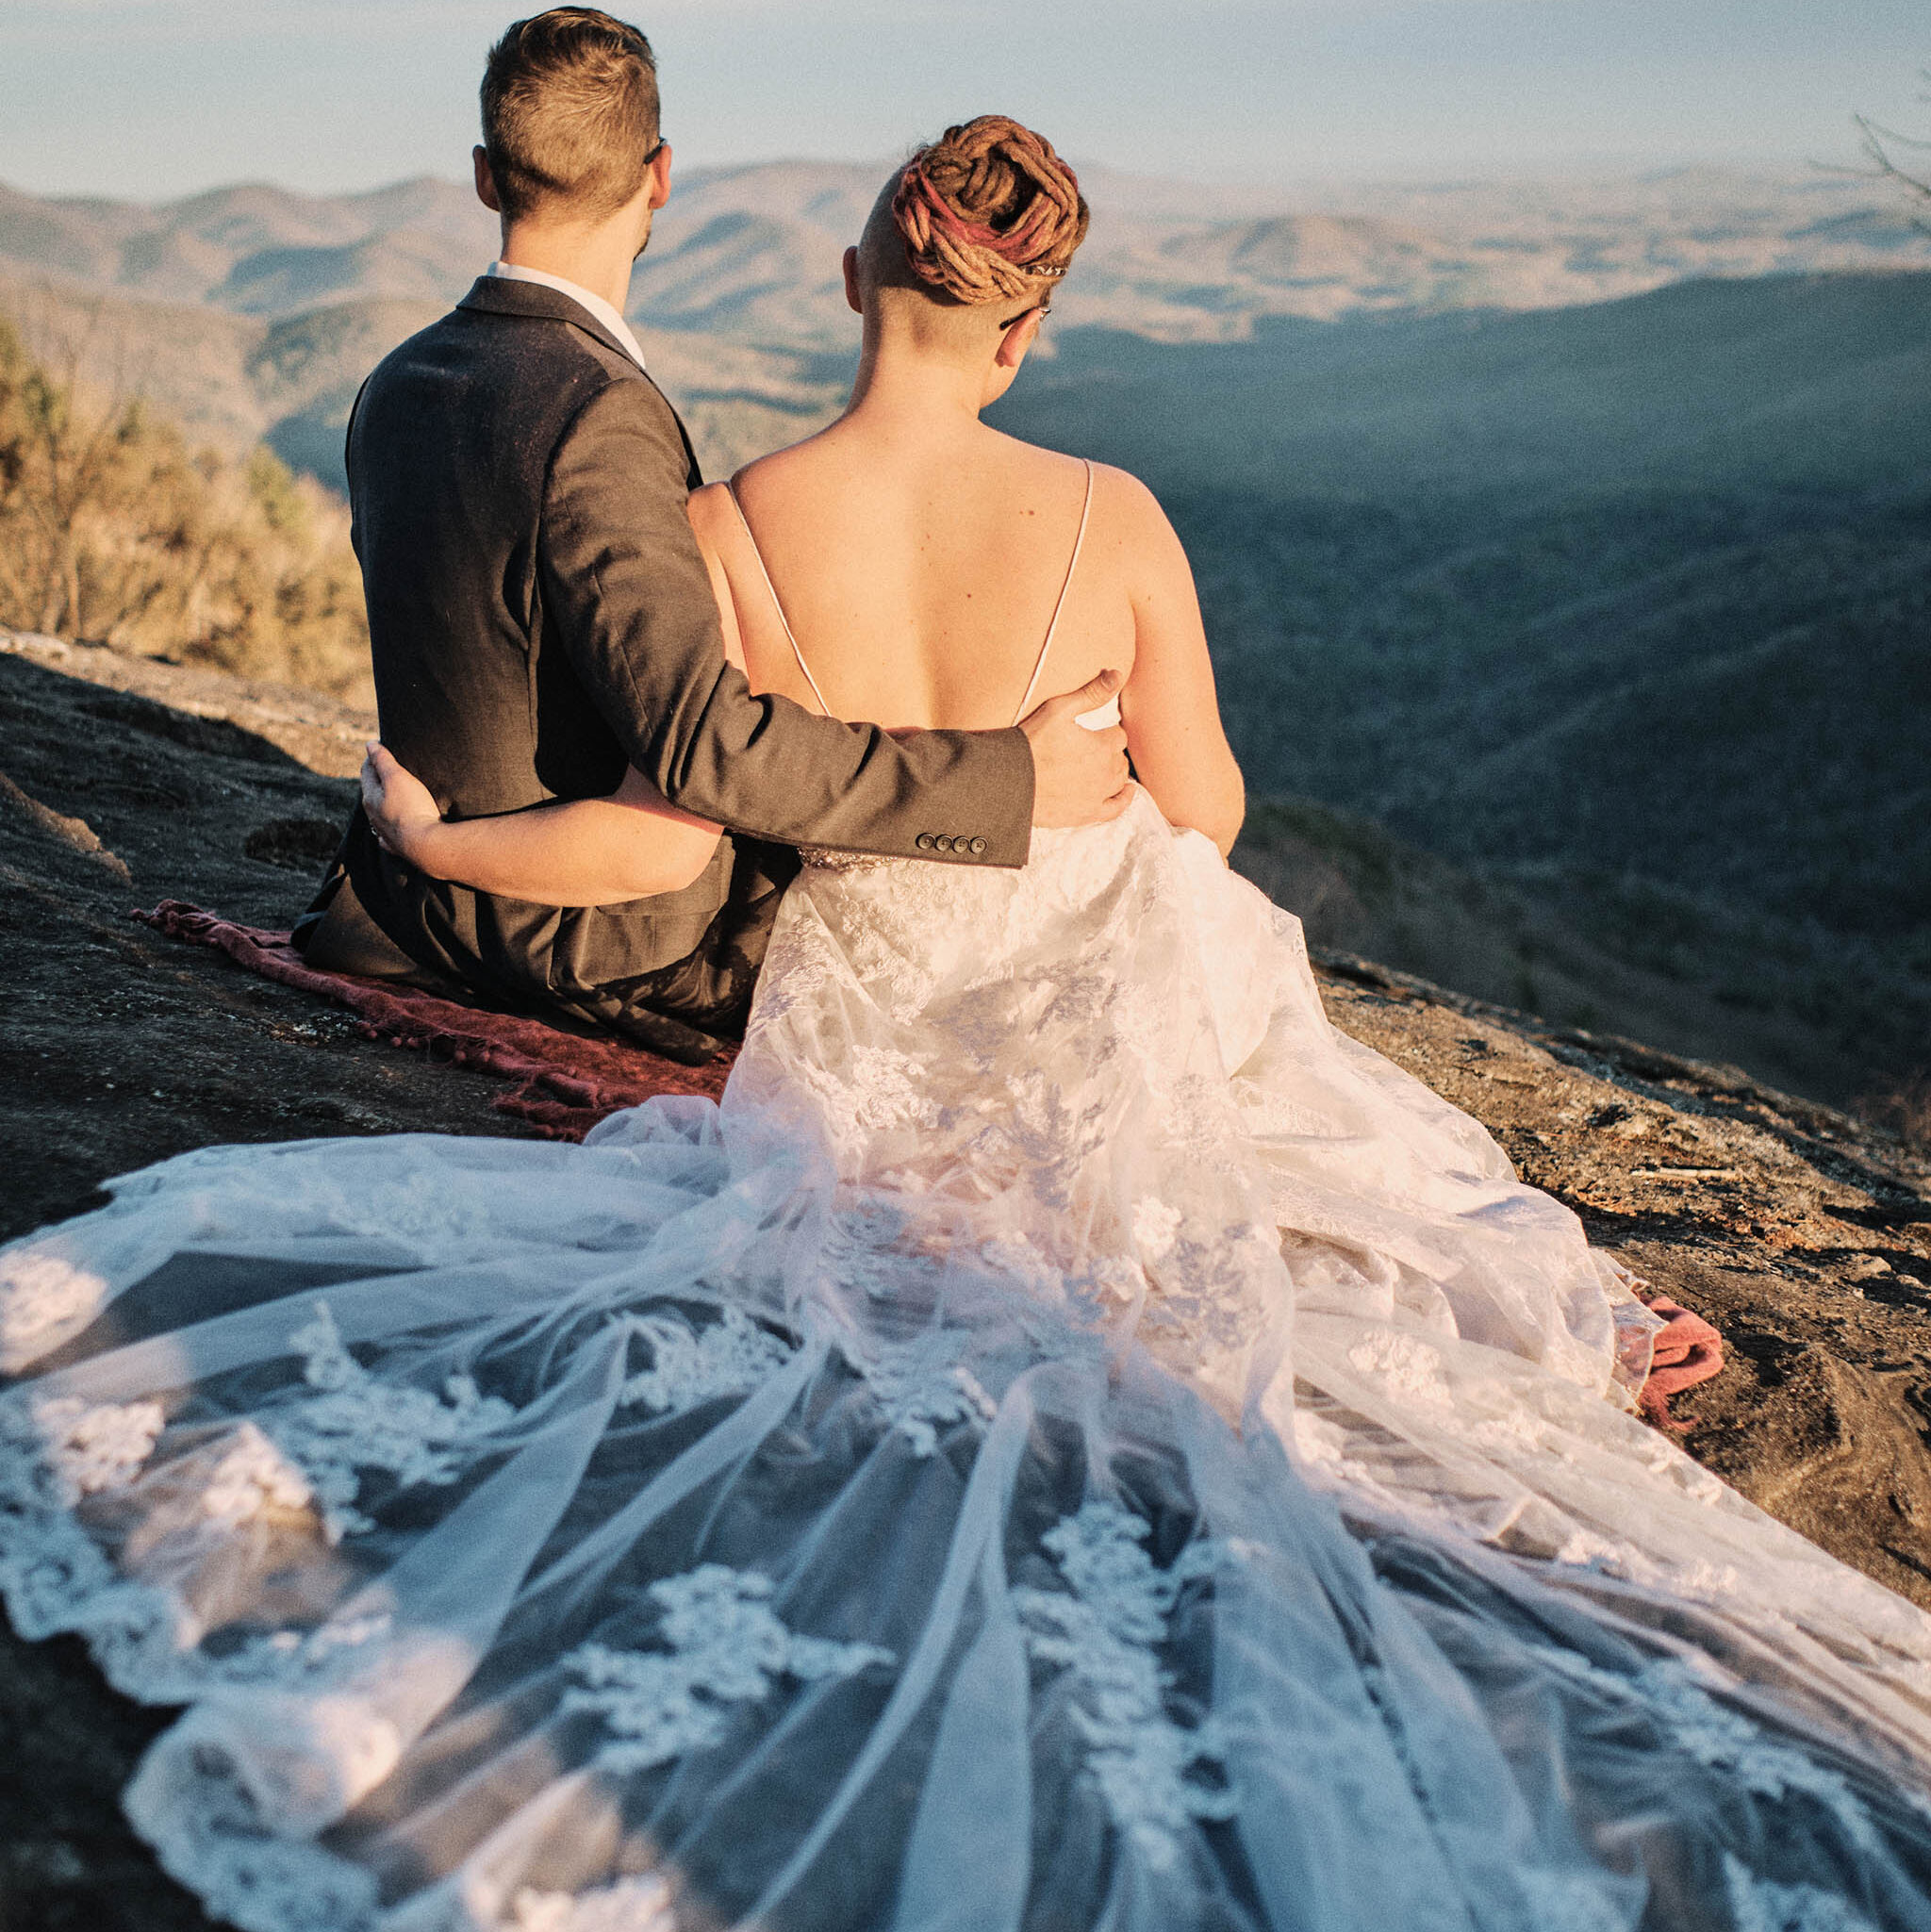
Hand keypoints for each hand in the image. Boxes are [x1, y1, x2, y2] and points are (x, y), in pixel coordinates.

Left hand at [360, 742, 441, 860]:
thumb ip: (383, 760)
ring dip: (384, 802)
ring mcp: (384, 832)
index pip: (367, 770)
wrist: (427, 845)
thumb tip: (370, 745)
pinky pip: (388, 833)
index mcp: (370, 797)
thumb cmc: (413, 808)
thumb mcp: (397, 777)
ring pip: (379, 813)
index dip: (374, 756)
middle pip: (372, 792)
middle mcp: (373, 815)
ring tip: (396, 794)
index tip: (383, 746)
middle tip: (391, 767)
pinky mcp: (397, 845)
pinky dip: (390, 825)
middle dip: (379, 778)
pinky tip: (394, 825)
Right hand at [1019, 668, 1133, 826]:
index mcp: (1102, 745)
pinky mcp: (1088, 813)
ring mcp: (1098, 795)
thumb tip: (1117, 674)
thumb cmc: (1032, 742)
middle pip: (1120, 757)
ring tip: (1100, 766)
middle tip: (1091, 748)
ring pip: (1121, 780)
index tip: (1094, 732)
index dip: (1106, 732)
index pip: (1118, 735)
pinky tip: (1126, 792)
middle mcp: (1106, 772)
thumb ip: (1091, 693)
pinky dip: (1124, 799)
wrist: (1009, 780)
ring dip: (1115, 771)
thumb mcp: (1059, 709)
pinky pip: (1116, 807)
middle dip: (1111, 751)